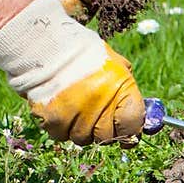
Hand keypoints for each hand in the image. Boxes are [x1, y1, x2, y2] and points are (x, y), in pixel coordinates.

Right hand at [0, 0, 144, 146]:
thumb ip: (126, 88)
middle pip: (106, 136)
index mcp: (119, 86)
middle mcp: (99, 102)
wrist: (45, 44)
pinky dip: (60, 127)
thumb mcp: (113, 62)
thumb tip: (138, 118)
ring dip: (79, 128)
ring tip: (73, 106)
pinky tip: (59, 107)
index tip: (125, 131)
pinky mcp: (53, 120)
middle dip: (102, 129)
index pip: (133, 122)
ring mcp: (75, 113)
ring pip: (82, 138)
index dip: (131, 129)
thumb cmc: (83, 53)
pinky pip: (61, 135)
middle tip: (94, 115)